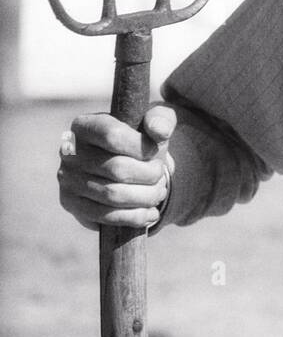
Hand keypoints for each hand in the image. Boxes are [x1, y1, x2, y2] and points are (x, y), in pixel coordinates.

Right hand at [57, 104, 175, 230]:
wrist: (125, 167)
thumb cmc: (141, 141)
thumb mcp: (154, 123)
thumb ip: (161, 119)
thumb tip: (158, 131)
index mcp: (85, 125)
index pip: (113, 135)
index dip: (142, 147)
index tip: (157, 152)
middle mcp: (70, 151)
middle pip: (117, 168)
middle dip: (149, 175)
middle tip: (161, 176)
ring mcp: (67, 179)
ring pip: (113, 195)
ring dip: (145, 197)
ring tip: (158, 193)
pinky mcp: (70, 203)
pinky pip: (106, 216)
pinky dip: (135, 217)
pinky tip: (151, 213)